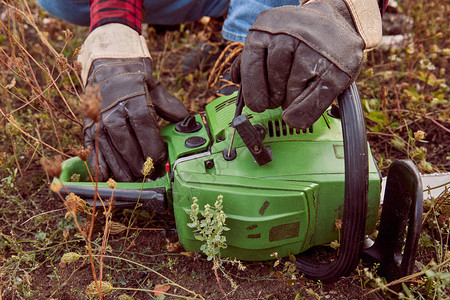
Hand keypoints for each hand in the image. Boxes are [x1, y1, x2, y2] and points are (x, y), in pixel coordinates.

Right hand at [78, 24, 188, 180]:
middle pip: (126, 143)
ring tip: (134, 179)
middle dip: (139, 162)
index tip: (159, 158)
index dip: (152, 145)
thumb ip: (170, 106)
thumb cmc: (133, 79)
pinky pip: (92, 151)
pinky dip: (100, 166)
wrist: (105, 66)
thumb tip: (186, 120)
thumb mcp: (153, 86)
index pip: (143, 126)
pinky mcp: (88, 127)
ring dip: (123, 169)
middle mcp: (112, 111)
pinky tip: (109, 176)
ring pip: (110, 150)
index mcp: (131, 99)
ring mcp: (97, 120)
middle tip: (150, 173)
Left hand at [231, 0, 380, 128]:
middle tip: (277, 100)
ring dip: (291, 101)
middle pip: (273, 83)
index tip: (256, 105)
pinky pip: (314, 101)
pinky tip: (301, 113)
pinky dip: (305, 112)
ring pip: (291, 92)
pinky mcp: (336, 69)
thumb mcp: (270, 37)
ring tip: (295, 92)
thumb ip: (251, 58)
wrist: (337, 19)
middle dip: (273, 97)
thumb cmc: (298, 36)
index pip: (251, 65)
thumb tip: (235, 78)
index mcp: (265, 29)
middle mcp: (289, 36)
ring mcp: (314, 51)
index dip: (252, 91)